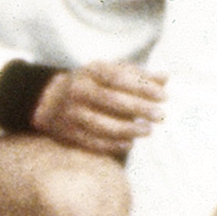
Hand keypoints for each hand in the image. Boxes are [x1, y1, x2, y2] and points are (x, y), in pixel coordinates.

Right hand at [29, 62, 166, 157]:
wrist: (50, 101)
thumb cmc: (92, 85)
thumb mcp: (110, 73)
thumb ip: (138, 75)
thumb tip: (166, 78)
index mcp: (90, 71)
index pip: (119, 77)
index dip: (143, 87)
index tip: (164, 96)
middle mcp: (78, 90)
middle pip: (112, 101)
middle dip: (140, 108)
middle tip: (160, 115)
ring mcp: (71, 113)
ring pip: (103, 124)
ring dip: (129, 129)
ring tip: (148, 130)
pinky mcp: (68, 133)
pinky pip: (93, 142)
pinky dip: (113, 144)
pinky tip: (130, 143)